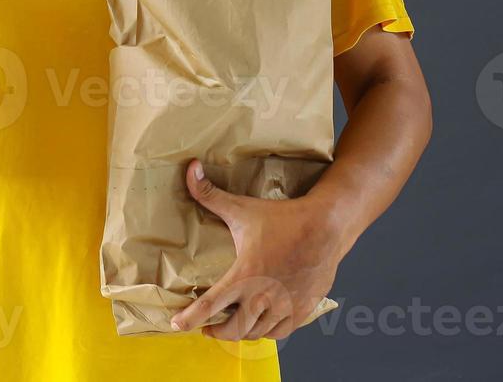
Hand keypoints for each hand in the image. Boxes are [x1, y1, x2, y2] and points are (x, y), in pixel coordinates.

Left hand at [168, 159, 349, 341]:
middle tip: (206, 326)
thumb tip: (189, 169)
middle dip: (215, 330)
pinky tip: (259, 323)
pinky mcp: (300, 310)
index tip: (176, 325)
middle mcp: (262, 297)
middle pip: (232, 329)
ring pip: (255, 333)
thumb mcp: (242, 207)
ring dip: (240, 331)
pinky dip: (265, 331)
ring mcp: (283, 307)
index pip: (209, 306)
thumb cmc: (283, 218)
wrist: (325, 226)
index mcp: (244, 276)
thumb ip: (210, 193)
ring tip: (231, 324)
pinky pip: (278, 332)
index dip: (189, 318)